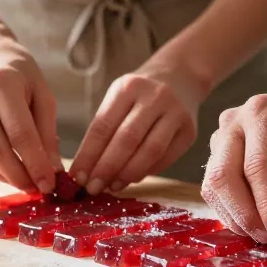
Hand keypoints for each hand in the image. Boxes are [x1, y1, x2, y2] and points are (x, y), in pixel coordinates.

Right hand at [0, 22, 60, 192]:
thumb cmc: (18, 71)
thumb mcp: (42, 93)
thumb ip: (47, 132)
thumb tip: (53, 170)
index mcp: (2, 83)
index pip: (20, 135)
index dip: (36, 165)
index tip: (50, 184)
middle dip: (20, 177)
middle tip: (38, 188)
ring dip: (5, 177)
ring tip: (26, 180)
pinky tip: (8, 168)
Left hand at [69, 64, 199, 194]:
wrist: (181, 78)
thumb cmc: (141, 93)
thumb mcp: (119, 97)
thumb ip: (105, 129)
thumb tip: (87, 170)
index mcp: (128, 87)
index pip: (103, 125)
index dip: (88, 155)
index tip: (77, 177)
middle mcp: (154, 97)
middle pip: (127, 139)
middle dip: (107, 168)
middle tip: (93, 188)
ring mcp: (176, 114)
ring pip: (150, 151)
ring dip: (128, 174)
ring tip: (113, 186)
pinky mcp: (190, 131)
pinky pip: (166, 158)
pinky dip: (147, 171)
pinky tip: (133, 178)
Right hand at [201, 92, 266, 243]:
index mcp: (265, 113)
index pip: (258, 165)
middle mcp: (234, 122)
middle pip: (224, 175)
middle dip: (245, 214)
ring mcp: (220, 137)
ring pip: (213, 185)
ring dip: (236, 216)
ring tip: (264, 234)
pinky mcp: (215, 154)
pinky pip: (213, 189)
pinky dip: (231, 211)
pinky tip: (253, 223)